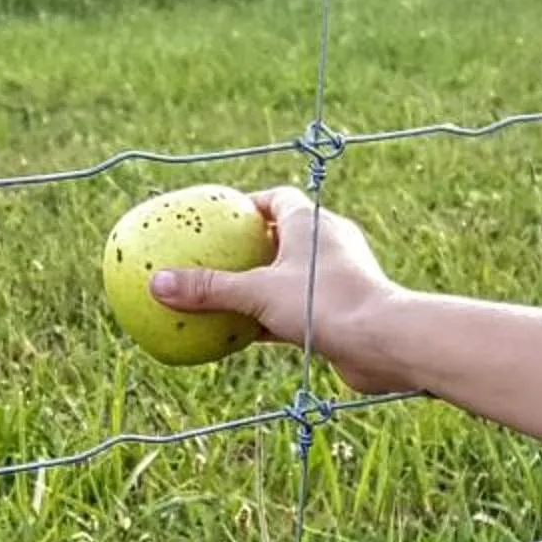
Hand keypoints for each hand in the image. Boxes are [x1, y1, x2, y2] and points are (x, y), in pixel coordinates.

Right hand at [143, 187, 408, 392]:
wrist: (384, 342)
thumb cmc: (325, 302)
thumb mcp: (258, 293)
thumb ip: (209, 289)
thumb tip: (156, 283)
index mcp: (310, 223)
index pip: (277, 199)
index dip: (248, 205)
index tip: (219, 218)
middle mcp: (327, 244)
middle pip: (281, 238)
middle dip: (249, 248)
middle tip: (212, 260)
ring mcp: (336, 279)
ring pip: (288, 278)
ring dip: (259, 288)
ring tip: (220, 299)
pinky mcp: (339, 312)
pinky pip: (295, 311)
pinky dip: (269, 320)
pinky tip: (240, 337)